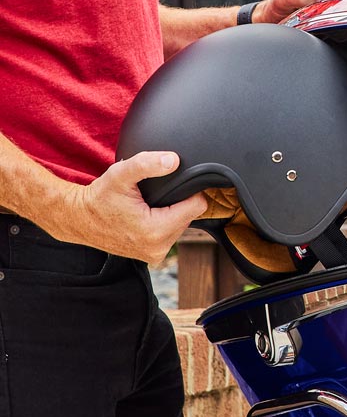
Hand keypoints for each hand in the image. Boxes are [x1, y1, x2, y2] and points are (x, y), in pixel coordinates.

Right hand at [55, 152, 207, 264]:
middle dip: (176, 204)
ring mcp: (155, 254)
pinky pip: (170, 234)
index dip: (189, 192)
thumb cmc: (98, 197)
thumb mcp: (120, 174)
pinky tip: (147, 216)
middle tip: (153, 197)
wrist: (78, 219)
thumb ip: (146, 164)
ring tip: (148, 206)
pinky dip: (163, 224)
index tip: (174, 185)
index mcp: (156, 230)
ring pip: (181, 226)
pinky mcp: (152, 256)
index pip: (197, 206)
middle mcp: (158, 248)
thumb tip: (173, 160)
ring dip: (170, 214)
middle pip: (190, 216)